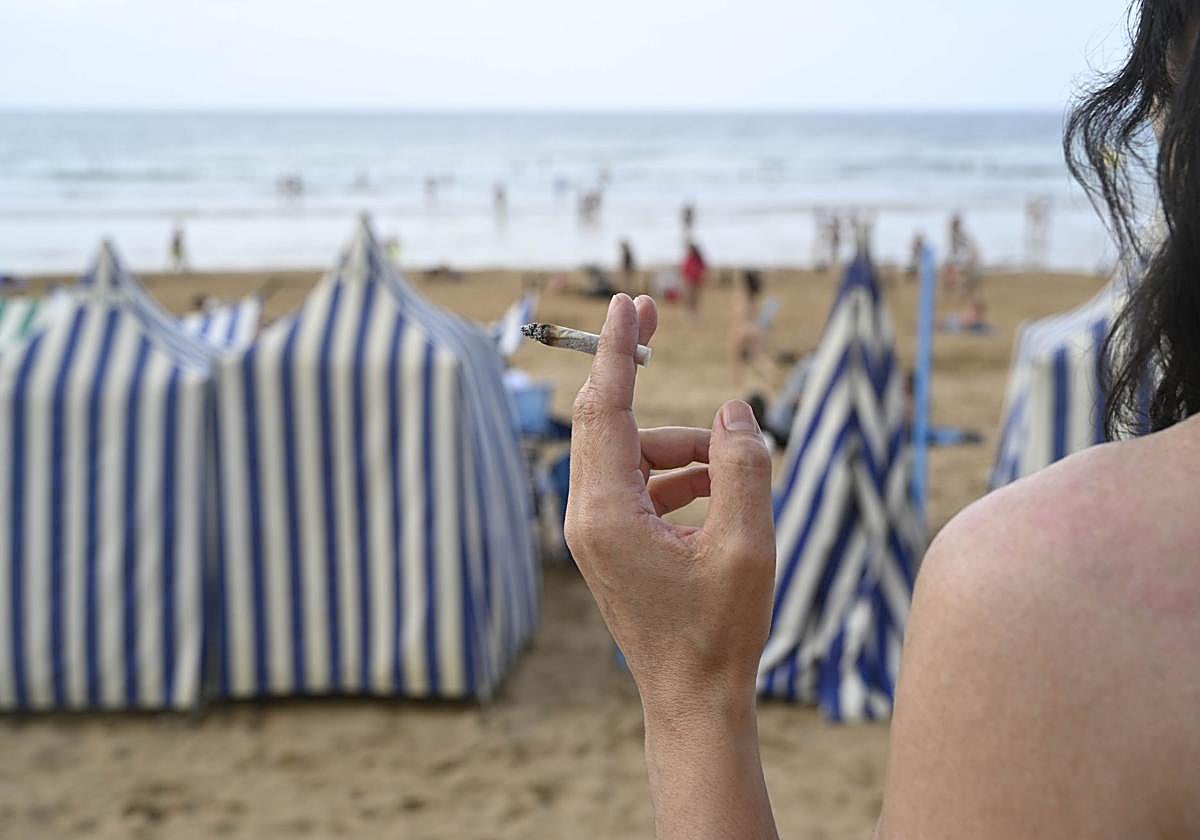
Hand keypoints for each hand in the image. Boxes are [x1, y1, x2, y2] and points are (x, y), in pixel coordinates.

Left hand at [565, 294, 776, 715]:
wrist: (692, 699)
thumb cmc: (720, 632)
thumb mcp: (748, 544)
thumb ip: (743, 467)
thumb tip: (732, 411)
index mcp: (608, 514)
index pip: (604, 409)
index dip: (617, 350)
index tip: (629, 303)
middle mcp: (588, 516)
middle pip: (604, 419)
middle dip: (631, 369)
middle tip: (653, 316)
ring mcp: (594, 531)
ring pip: (631, 453)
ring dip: (681, 447)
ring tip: (734, 472)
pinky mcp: (610, 542)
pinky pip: (638, 483)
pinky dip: (676, 476)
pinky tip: (718, 495)